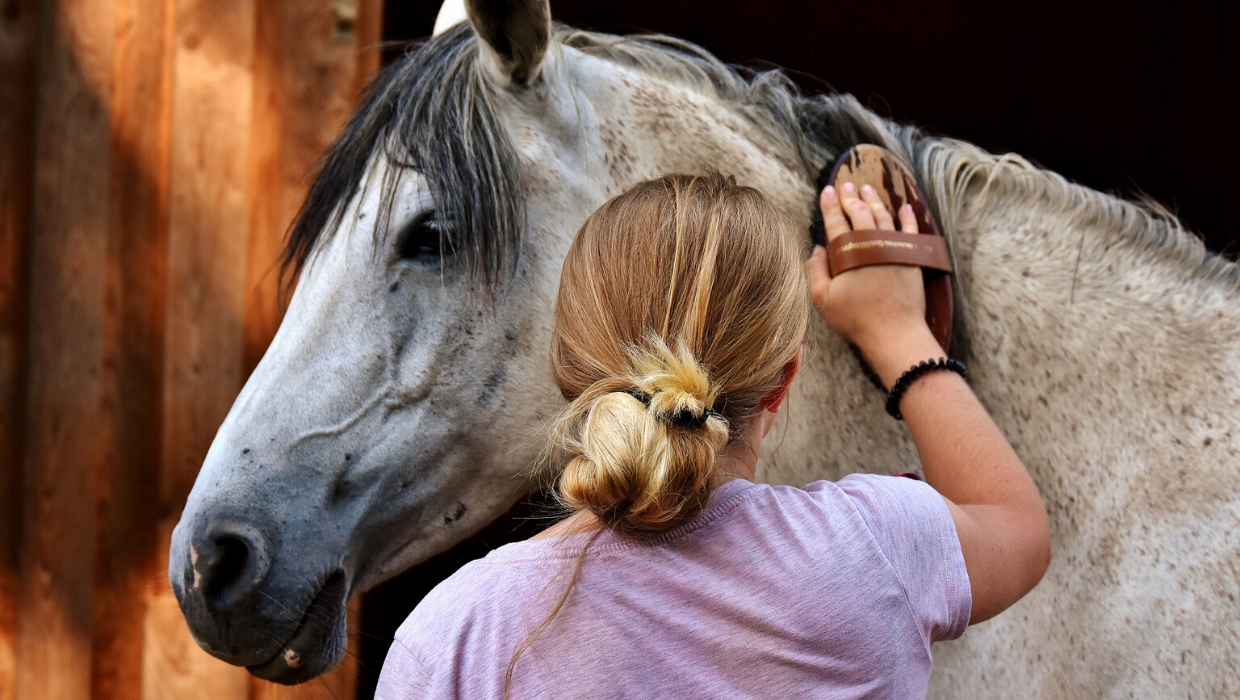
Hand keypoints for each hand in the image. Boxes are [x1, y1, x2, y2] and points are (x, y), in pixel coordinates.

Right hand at [805, 181, 941, 379]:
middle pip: (860, 212)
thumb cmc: (856, 319)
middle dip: (851, 197)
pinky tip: (904, 207)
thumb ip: (816, 271)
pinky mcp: (912, 256)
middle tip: (845, 185)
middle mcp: (872, 243)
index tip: (827, 191)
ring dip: (874, 200)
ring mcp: (894, 247)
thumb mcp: (823, 299)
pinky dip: (907, 217)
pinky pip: (910, 230)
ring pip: (883, 215)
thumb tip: (817, 249)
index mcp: (848, 252)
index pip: (836, 221)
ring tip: (867, 189)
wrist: (894, 332)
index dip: (830, 204)